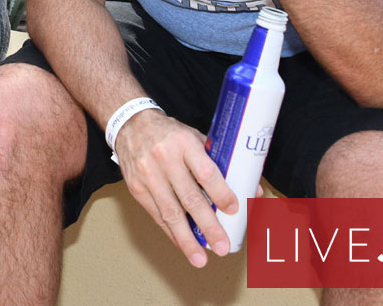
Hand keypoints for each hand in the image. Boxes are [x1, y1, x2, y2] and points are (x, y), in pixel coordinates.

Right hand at [113, 110, 237, 266]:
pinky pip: (156, 215)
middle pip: (189, 198)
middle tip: (222, 246)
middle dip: (208, 226)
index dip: (221, 193)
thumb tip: (252, 190)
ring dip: (187, 239)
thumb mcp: (196, 138)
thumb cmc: (170, 134)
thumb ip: (221, 163)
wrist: (131, 124)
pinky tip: (183, 245)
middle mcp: (165, 158)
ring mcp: (148, 174)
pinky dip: (171, 233)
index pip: (206, 172)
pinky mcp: (136, 188)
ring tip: (201, 258)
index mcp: (184, 143)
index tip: (234, 210)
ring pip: (170, 212)